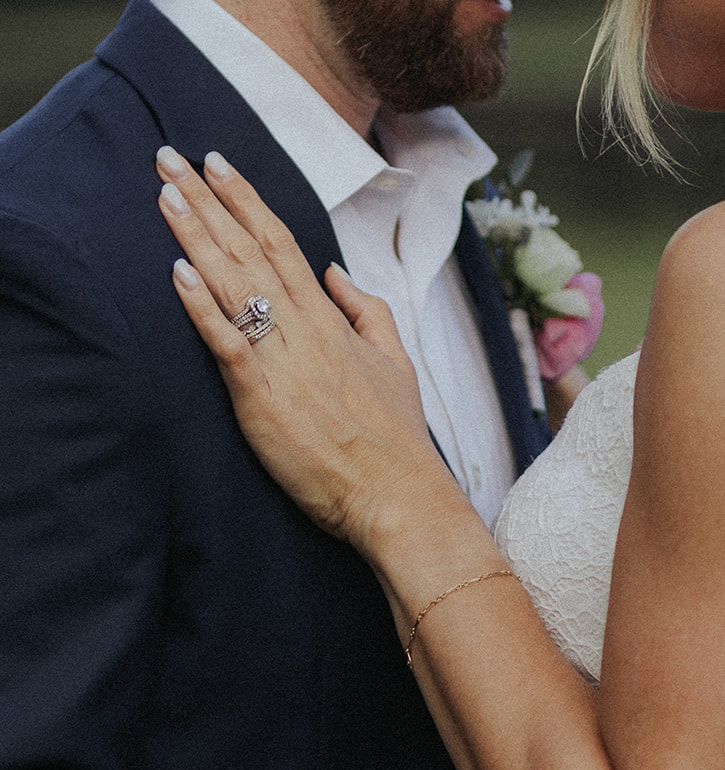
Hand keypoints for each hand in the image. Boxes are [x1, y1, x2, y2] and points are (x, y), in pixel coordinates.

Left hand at [155, 147, 467, 560]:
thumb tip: (337, 274)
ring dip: (196, 237)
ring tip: (164, 195)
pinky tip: (178, 274)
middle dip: (207, 202)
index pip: (282, 243)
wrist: (399, 495)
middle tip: (168, 158)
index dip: (246, 200)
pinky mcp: (265, 401)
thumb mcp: (396, 363)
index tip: (216, 165)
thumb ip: (367, 311)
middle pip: (249, 251)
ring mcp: (285, 364)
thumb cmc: (396, 440)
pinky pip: (229, 344)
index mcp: (331, 321)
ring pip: (235, 286)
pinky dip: (203, 308)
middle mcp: (306, 332)